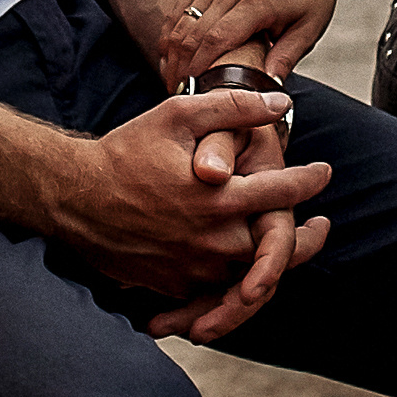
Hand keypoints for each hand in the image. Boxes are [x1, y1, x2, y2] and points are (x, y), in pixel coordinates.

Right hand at [41, 89, 331, 334]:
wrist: (73, 198)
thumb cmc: (125, 152)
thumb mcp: (177, 116)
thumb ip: (233, 108)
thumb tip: (281, 104)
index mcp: (217, 196)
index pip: (282, 191)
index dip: (309, 181)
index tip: (323, 172)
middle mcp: (211, 238)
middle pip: (276, 248)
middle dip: (306, 237)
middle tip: (322, 225)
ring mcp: (193, 268)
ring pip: (250, 275)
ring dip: (274, 263)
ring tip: (289, 246)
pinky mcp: (174, 286)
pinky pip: (216, 291)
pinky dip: (236, 283)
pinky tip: (246, 270)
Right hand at [163, 0, 342, 85]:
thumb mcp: (309, 29)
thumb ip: (286, 58)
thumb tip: (267, 88)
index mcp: (258, 1)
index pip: (216, 38)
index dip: (199, 68)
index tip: (192, 92)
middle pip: (192, 34)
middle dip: (180, 68)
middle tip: (179, 94)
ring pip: (180, 22)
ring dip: (171, 53)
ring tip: (172, 80)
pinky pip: (179, 9)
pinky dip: (170, 34)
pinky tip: (171, 57)